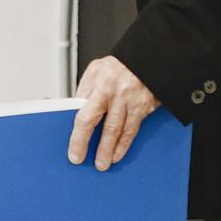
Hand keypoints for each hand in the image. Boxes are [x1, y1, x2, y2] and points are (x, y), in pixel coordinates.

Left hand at [67, 55, 160, 171]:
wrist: (147, 58)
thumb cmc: (119, 65)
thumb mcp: (96, 70)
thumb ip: (85, 91)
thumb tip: (75, 111)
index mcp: (99, 83)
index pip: (84, 115)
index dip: (78, 136)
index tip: (74, 150)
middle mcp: (114, 93)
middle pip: (101, 126)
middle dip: (91, 146)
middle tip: (84, 160)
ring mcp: (130, 101)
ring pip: (117, 132)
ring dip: (109, 150)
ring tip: (103, 163)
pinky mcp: (143, 108)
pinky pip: (132, 130)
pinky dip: (124, 145)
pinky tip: (118, 153)